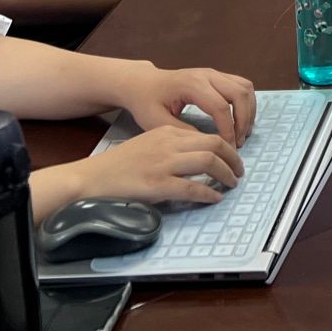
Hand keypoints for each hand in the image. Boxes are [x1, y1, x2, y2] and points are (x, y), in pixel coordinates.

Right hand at [68, 123, 245, 206]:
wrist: (91, 178)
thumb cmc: (118, 165)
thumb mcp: (148, 145)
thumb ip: (171, 147)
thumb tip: (199, 159)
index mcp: (166, 132)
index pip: (206, 134)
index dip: (225, 147)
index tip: (232, 158)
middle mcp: (168, 144)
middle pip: (213, 144)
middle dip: (233, 158)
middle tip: (240, 171)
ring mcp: (163, 164)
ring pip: (208, 162)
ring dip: (226, 173)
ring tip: (232, 184)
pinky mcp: (157, 184)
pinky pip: (192, 187)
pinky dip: (208, 193)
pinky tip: (215, 198)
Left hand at [112, 62, 257, 144]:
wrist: (143, 83)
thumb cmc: (147, 103)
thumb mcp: (157, 123)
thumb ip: (183, 132)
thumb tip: (208, 144)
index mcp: (191, 85)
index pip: (221, 107)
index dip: (229, 130)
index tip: (228, 149)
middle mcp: (207, 75)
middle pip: (240, 94)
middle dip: (244, 121)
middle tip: (238, 143)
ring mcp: (214, 73)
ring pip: (245, 87)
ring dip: (249, 111)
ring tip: (242, 133)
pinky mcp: (217, 75)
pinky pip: (242, 85)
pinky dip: (247, 103)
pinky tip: (241, 120)